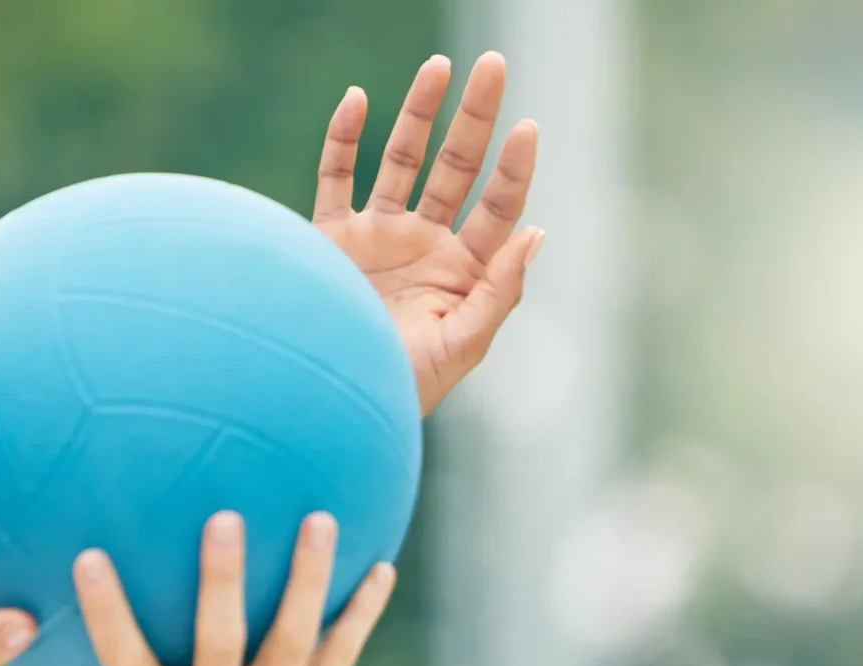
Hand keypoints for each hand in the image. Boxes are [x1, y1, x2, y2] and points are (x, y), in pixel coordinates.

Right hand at [42, 514, 393, 665]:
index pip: (123, 659)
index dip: (106, 610)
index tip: (89, 556)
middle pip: (218, 637)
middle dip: (220, 577)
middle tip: (224, 516)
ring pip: (290, 638)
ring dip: (307, 577)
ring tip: (321, 520)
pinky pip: (338, 662)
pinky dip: (359, 617)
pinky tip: (380, 572)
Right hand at [314, 53, 541, 415]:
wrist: (328, 403)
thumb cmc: (398, 388)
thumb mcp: (461, 347)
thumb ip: (499, 292)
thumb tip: (534, 232)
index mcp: (461, 273)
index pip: (497, 208)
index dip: (515, 168)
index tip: (527, 128)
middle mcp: (422, 247)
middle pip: (457, 168)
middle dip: (476, 117)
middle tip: (494, 66)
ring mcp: (376, 238)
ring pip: (402, 159)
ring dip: (420, 113)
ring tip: (440, 66)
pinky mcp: (331, 239)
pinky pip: (336, 177)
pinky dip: (343, 138)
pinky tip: (358, 99)